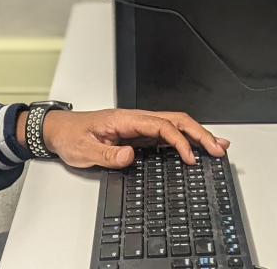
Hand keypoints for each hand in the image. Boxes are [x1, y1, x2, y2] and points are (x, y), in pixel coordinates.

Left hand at [21, 108, 229, 168]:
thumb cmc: (70, 136)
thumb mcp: (83, 149)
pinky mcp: (137, 136)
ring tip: (216, 146)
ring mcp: (138, 127)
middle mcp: (135, 120)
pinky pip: (166, 135)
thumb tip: (129, 156)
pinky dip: (184, 141)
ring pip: (174, 126)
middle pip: (175, 121)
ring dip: (196, 135)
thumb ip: (106, 154)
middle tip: (217, 149)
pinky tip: (195, 148)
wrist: (58, 131)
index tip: (190, 157)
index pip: (161, 125)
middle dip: (199, 134)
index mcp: (125, 119)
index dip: (179, 141)